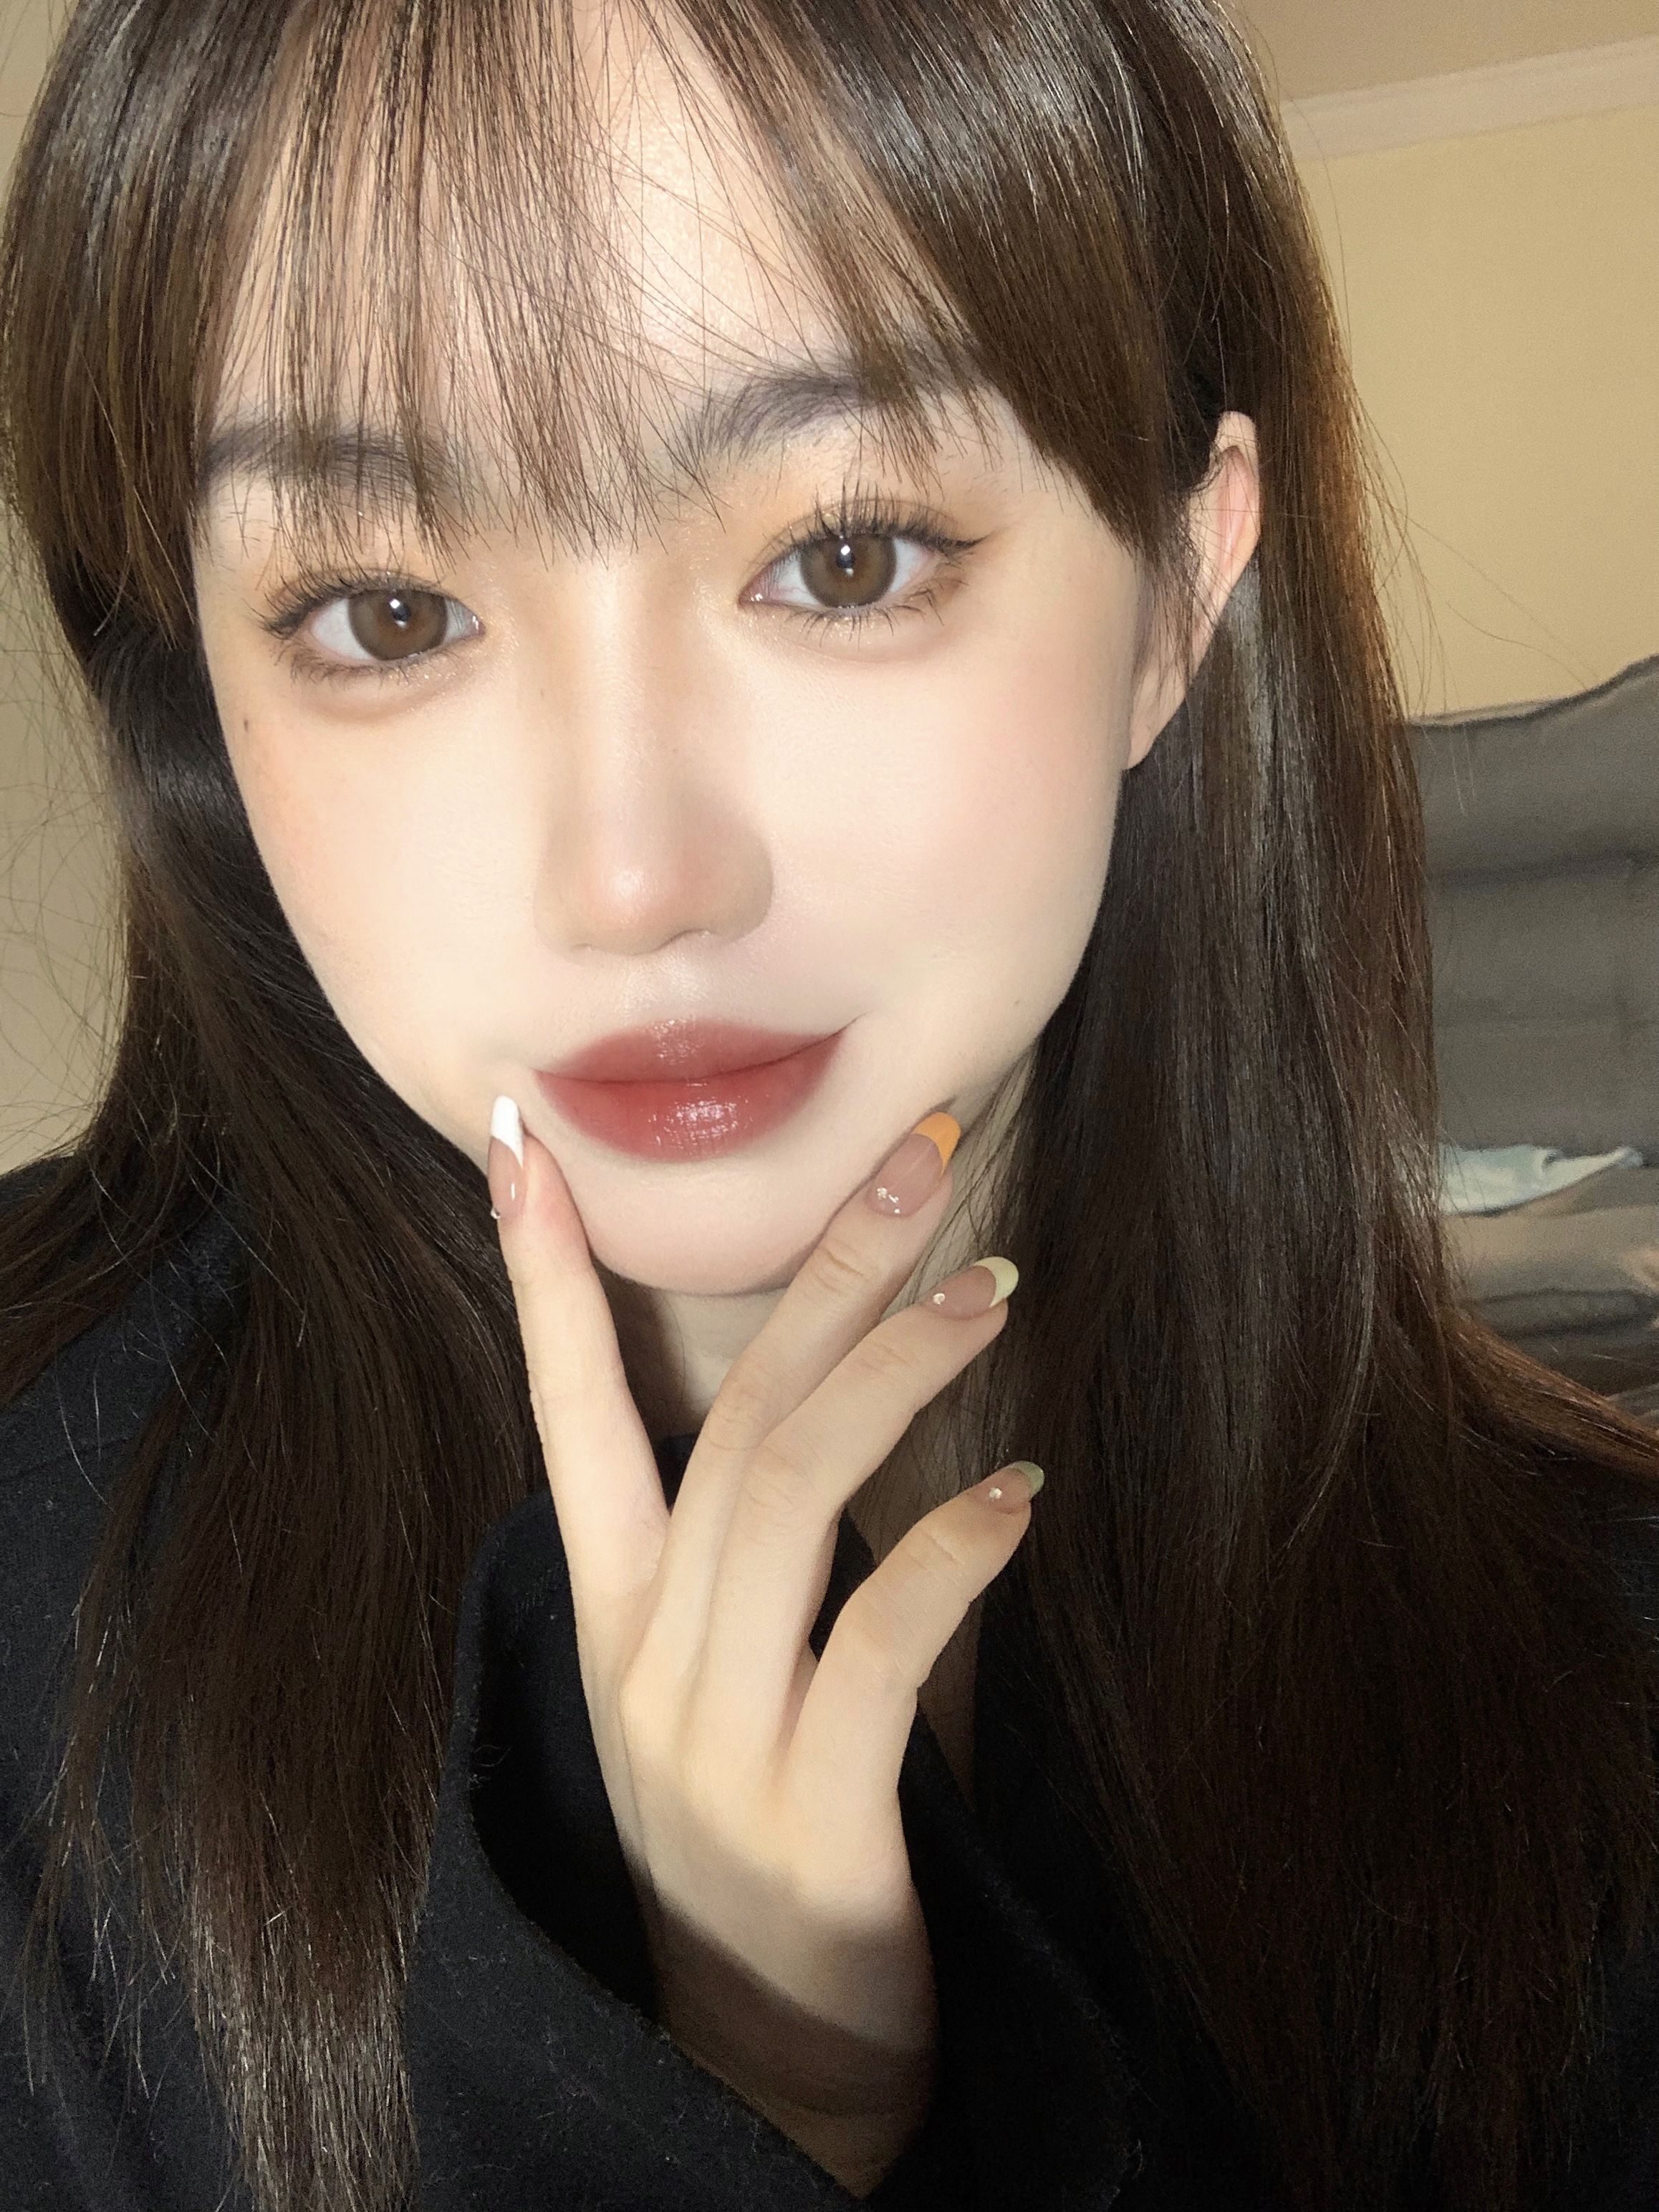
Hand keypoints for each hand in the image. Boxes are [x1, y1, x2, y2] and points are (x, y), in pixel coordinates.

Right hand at [487, 1100, 1040, 2195]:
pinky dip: (953, 1553)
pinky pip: (877, 1645)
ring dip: (896, 1372)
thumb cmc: (766, 1850)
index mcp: (616, 1614)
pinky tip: (1024, 1490)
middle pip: (730, 1419)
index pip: (564, 1414)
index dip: (544, 1278)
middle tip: (917, 1151)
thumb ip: (784, 1566)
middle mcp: (646, 1654)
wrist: (761, 2077)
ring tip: (993, 1287)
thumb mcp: (734, 1687)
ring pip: (789, 1497)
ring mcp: (714, 1733)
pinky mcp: (809, 1813)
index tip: (525, 1146)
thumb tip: (893, 1423)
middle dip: (820, 1272)